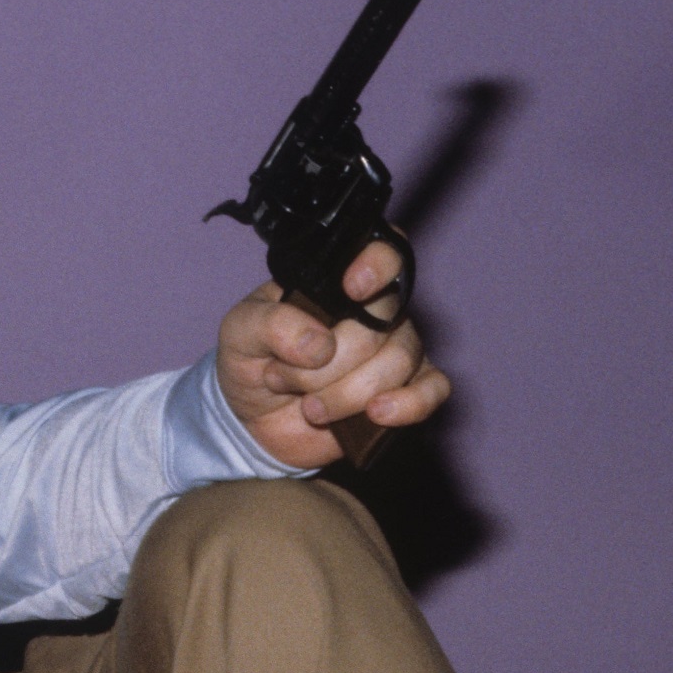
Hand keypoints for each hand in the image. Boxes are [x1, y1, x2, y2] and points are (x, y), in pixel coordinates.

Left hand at [215, 240, 450, 469]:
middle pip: (380, 321)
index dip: (378, 264)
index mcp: (338, 281)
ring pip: (398, 361)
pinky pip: (432, 390)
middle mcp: (376, 310)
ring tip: (308, 407)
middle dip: (327, 364)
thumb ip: (271, 325)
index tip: (352, 289)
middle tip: (282, 378)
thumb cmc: (252, 362)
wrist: (254, 421)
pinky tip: (375, 414)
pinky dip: (408, 404)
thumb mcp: (239, 333)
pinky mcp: (406, 390)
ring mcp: (396, 349)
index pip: (383, 251)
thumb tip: (319, 345)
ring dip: (344, 394)